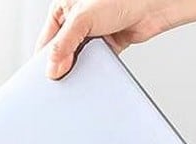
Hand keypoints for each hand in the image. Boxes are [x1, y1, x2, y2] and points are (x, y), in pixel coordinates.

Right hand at [35, 0, 195, 78]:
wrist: (153, 6)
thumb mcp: (84, 18)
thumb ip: (65, 43)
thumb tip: (51, 69)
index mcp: (63, 11)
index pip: (46, 42)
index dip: (43, 62)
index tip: (42, 80)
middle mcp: (74, 24)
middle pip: (59, 54)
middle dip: (59, 69)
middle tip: (58, 84)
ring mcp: (89, 37)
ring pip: (75, 62)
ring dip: (75, 71)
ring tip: (73, 81)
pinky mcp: (103, 48)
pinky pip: (91, 66)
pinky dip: (90, 73)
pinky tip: (88, 78)